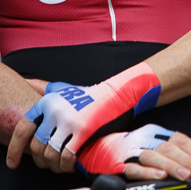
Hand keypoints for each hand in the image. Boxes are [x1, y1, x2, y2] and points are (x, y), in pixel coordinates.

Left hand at [6, 62, 160, 172]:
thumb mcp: (66, 89)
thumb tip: (28, 83)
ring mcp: (69, 120)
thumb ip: (46, 88)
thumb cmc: (91, 95)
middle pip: (37, 145)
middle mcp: (55, 110)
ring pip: (50, 153)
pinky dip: (66, 165)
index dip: (15, 148)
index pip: (23, 128)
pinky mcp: (83, 130)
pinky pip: (66, 156)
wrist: (119, 94)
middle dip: (40, 160)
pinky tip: (71, 164)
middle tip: (48, 164)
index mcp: (48, 101)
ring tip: (60, 166)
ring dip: (54, 165)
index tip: (13, 162)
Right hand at [76, 124, 190, 180]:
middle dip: (189, 160)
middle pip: (171, 148)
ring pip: (155, 156)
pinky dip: (149, 171)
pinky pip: (135, 167)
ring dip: (173, 166)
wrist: (94, 148)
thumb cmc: (128, 150)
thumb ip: (169, 153)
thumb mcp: (151, 145)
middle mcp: (146, 139)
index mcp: (156, 133)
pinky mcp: (119, 163)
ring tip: (186, 175)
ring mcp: (132, 150)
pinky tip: (161, 176)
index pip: (180, 140)